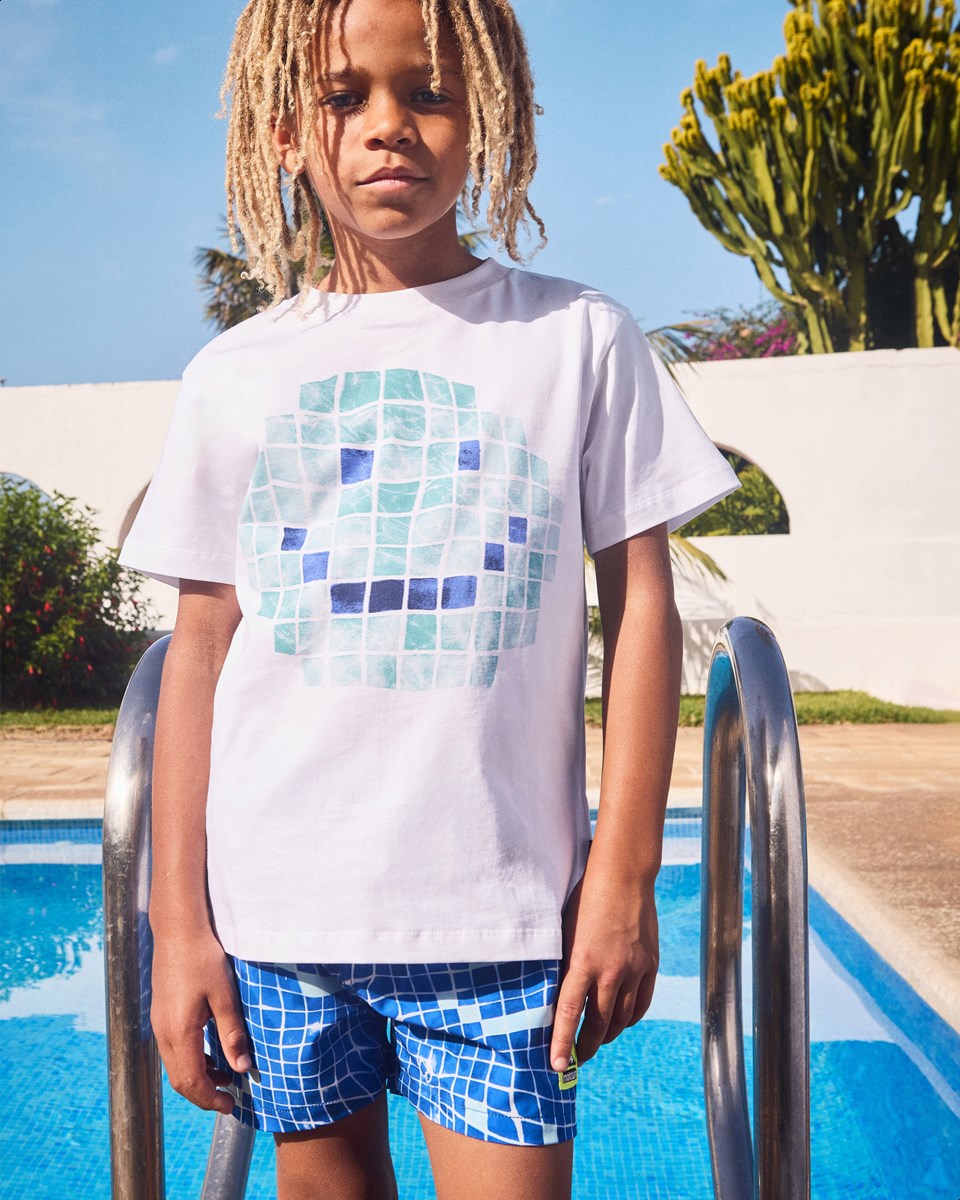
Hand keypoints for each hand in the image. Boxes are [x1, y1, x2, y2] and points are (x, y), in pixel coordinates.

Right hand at [150, 923, 251, 1113]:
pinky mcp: (161, 1014)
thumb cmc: (203, 958)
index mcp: (179, 1031)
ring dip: (197, 1077)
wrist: (178, 930)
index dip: (210, 1098)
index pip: (192, 1081)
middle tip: (229, 1098)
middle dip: (203, 1094)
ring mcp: (159, 1023)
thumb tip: (242, 1068)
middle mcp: (163, 1032)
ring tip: (225, 1077)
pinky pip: (173, 1049)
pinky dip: (191, 1060)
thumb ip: (232, 1033)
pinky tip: (210, 1053)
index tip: (230, 1106)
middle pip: (180, 1079)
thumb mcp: (225, 995)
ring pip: (175, 1065)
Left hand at [549, 867, 658, 1070]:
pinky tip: (621, 1021)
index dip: (562, 1043)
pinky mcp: (650, 964)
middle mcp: (610, 971)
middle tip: (578, 1059)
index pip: (570, 1013)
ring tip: (597, 1040)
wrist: (623, 877)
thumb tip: (557, 995)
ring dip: (609, 1033)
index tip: (557, 1067)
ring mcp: (634, 969)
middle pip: (599, 1022)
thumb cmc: (585, 900)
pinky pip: (642, 1003)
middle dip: (587, 1045)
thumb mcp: (566, 932)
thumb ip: (566, 965)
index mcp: (583, 961)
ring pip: (623, 1017)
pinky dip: (630, 1018)